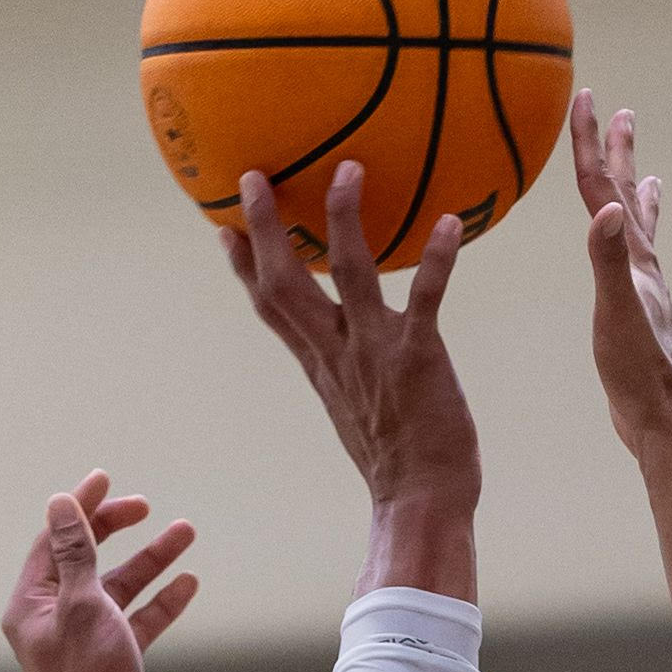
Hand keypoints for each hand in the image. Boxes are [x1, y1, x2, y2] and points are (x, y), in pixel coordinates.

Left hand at [0, 470, 191, 671]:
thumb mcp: (85, 604)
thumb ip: (76, 553)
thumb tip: (61, 505)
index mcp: (31, 606)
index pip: (55, 542)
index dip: (81, 508)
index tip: (106, 481)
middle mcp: (54, 620)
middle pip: (87, 559)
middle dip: (117, 530)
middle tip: (144, 506)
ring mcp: (86, 639)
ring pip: (120, 587)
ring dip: (151, 561)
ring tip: (185, 533)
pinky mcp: (115, 658)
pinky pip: (138, 619)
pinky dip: (161, 600)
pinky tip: (187, 582)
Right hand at [222, 162, 479, 512]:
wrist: (421, 501)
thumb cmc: (400, 460)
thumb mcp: (357, 408)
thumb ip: (349, 368)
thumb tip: (352, 352)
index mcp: (320, 364)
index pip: (271, 308)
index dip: (244, 266)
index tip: (223, 227)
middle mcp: (337, 353)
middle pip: (285, 282)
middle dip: (265, 228)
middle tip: (253, 177)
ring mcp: (374, 353)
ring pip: (349, 274)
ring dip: (343, 219)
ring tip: (347, 170)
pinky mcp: (416, 357)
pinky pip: (424, 298)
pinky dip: (436, 260)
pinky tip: (448, 223)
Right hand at [568, 90, 671, 453]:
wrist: (664, 419)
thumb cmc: (639, 371)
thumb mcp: (616, 313)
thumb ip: (608, 262)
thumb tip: (608, 210)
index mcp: (633, 259)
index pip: (603, 189)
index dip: (591, 143)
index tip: (586, 97)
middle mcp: (641, 266)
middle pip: (625, 197)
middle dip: (618, 154)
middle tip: (622, 114)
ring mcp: (643, 290)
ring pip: (635, 229)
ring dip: (633, 195)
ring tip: (641, 175)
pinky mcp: (639, 315)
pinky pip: (629, 261)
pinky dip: (629, 243)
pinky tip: (630, 256)